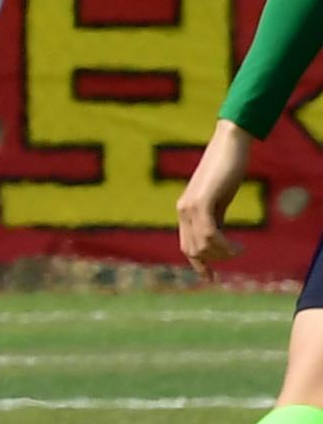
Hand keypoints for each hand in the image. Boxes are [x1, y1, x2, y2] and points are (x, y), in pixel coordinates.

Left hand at [178, 121, 253, 273]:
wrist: (228, 144)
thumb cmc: (226, 169)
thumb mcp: (220, 200)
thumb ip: (215, 218)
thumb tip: (218, 239)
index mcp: (185, 211)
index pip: (186, 245)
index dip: (198, 265)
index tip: (211, 279)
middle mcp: (183, 210)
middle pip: (192, 250)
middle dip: (214, 260)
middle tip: (236, 253)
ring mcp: (190, 206)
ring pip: (201, 246)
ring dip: (222, 254)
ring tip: (239, 249)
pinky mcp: (201, 202)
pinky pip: (209, 234)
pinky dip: (224, 245)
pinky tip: (237, 246)